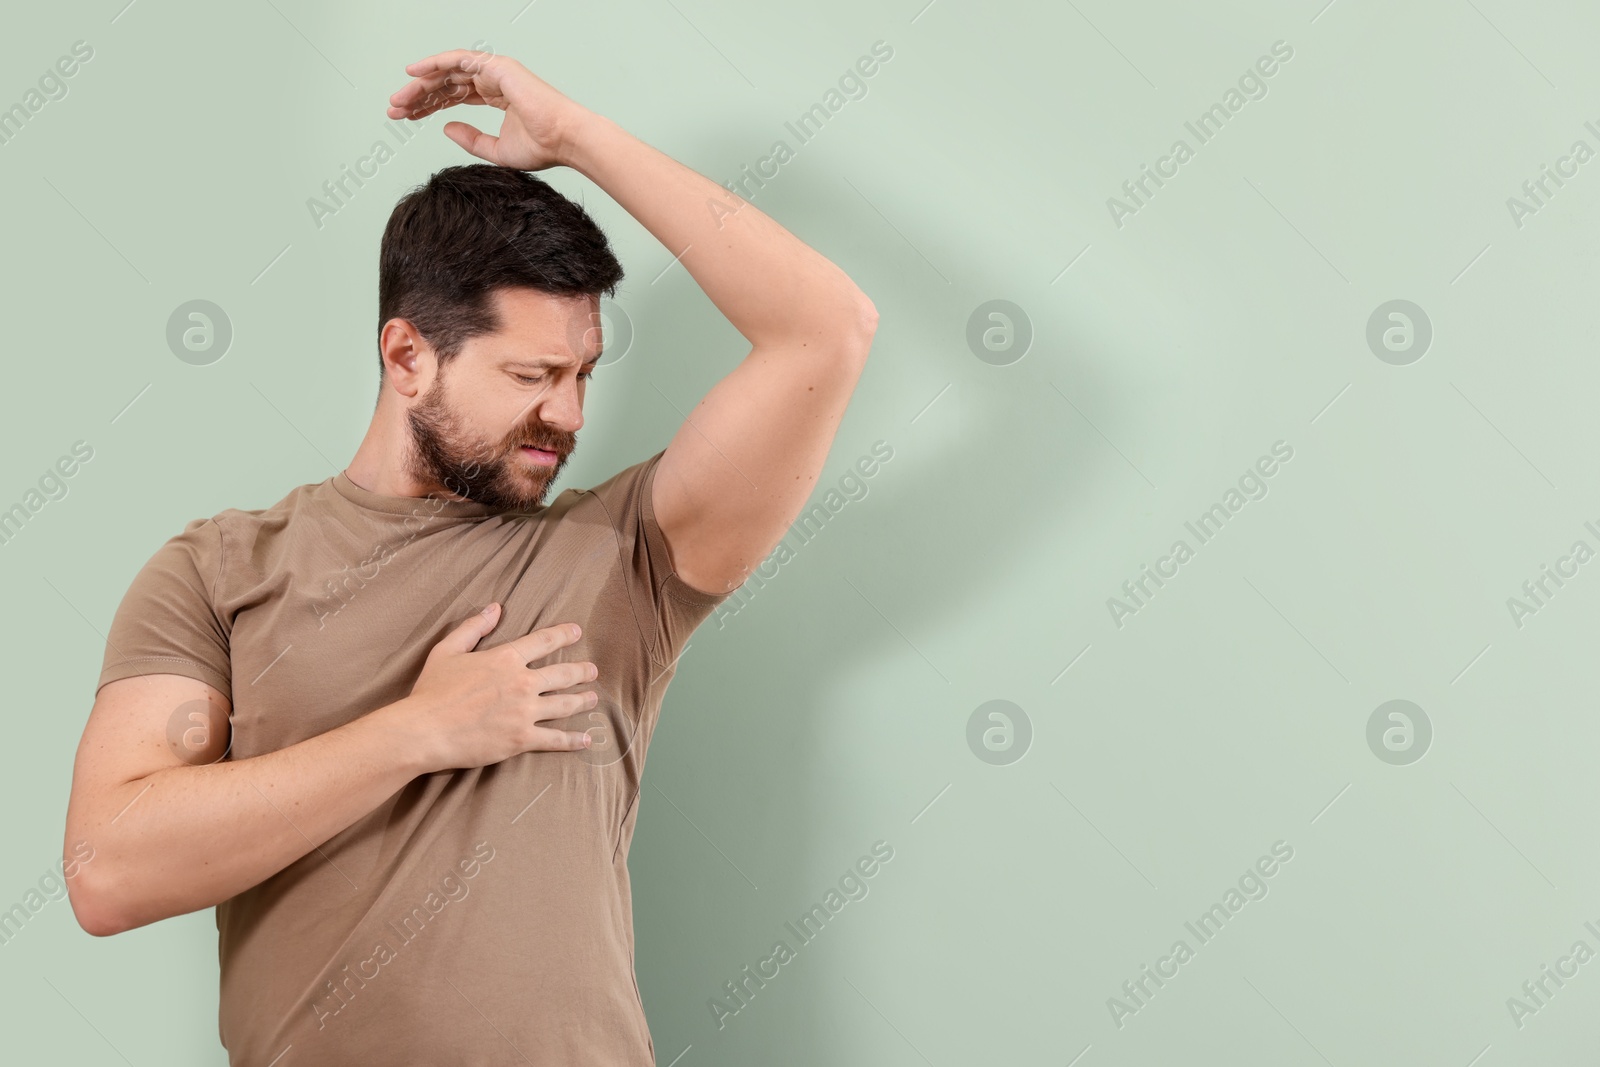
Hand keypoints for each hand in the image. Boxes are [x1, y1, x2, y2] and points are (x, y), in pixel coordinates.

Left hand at [387, 49, 590, 170]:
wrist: (564, 140)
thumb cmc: (542, 148)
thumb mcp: (496, 150)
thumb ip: (471, 139)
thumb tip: (445, 127)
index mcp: (496, 96)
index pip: (454, 96)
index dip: (429, 105)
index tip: (407, 117)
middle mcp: (493, 81)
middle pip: (447, 83)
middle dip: (419, 96)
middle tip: (395, 108)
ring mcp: (495, 71)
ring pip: (447, 72)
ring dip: (421, 84)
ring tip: (399, 99)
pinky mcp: (496, 67)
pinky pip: (458, 60)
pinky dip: (434, 63)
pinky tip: (414, 73)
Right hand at [398, 603, 599, 771]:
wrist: (424, 730)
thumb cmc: (431, 691)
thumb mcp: (447, 650)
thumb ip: (473, 627)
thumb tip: (494, 607)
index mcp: (506, 659)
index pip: (544, 641)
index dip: (564, 635)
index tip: (577, 632)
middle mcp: (522, 683)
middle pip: (563, 674)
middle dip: (582, 671)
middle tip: (593, 670)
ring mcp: (524, 712)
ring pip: (565, 704)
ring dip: (583, 700)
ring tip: (593, 697)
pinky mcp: (522, 739)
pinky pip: (555, 739)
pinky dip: (573, 740)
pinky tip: (586, 740)